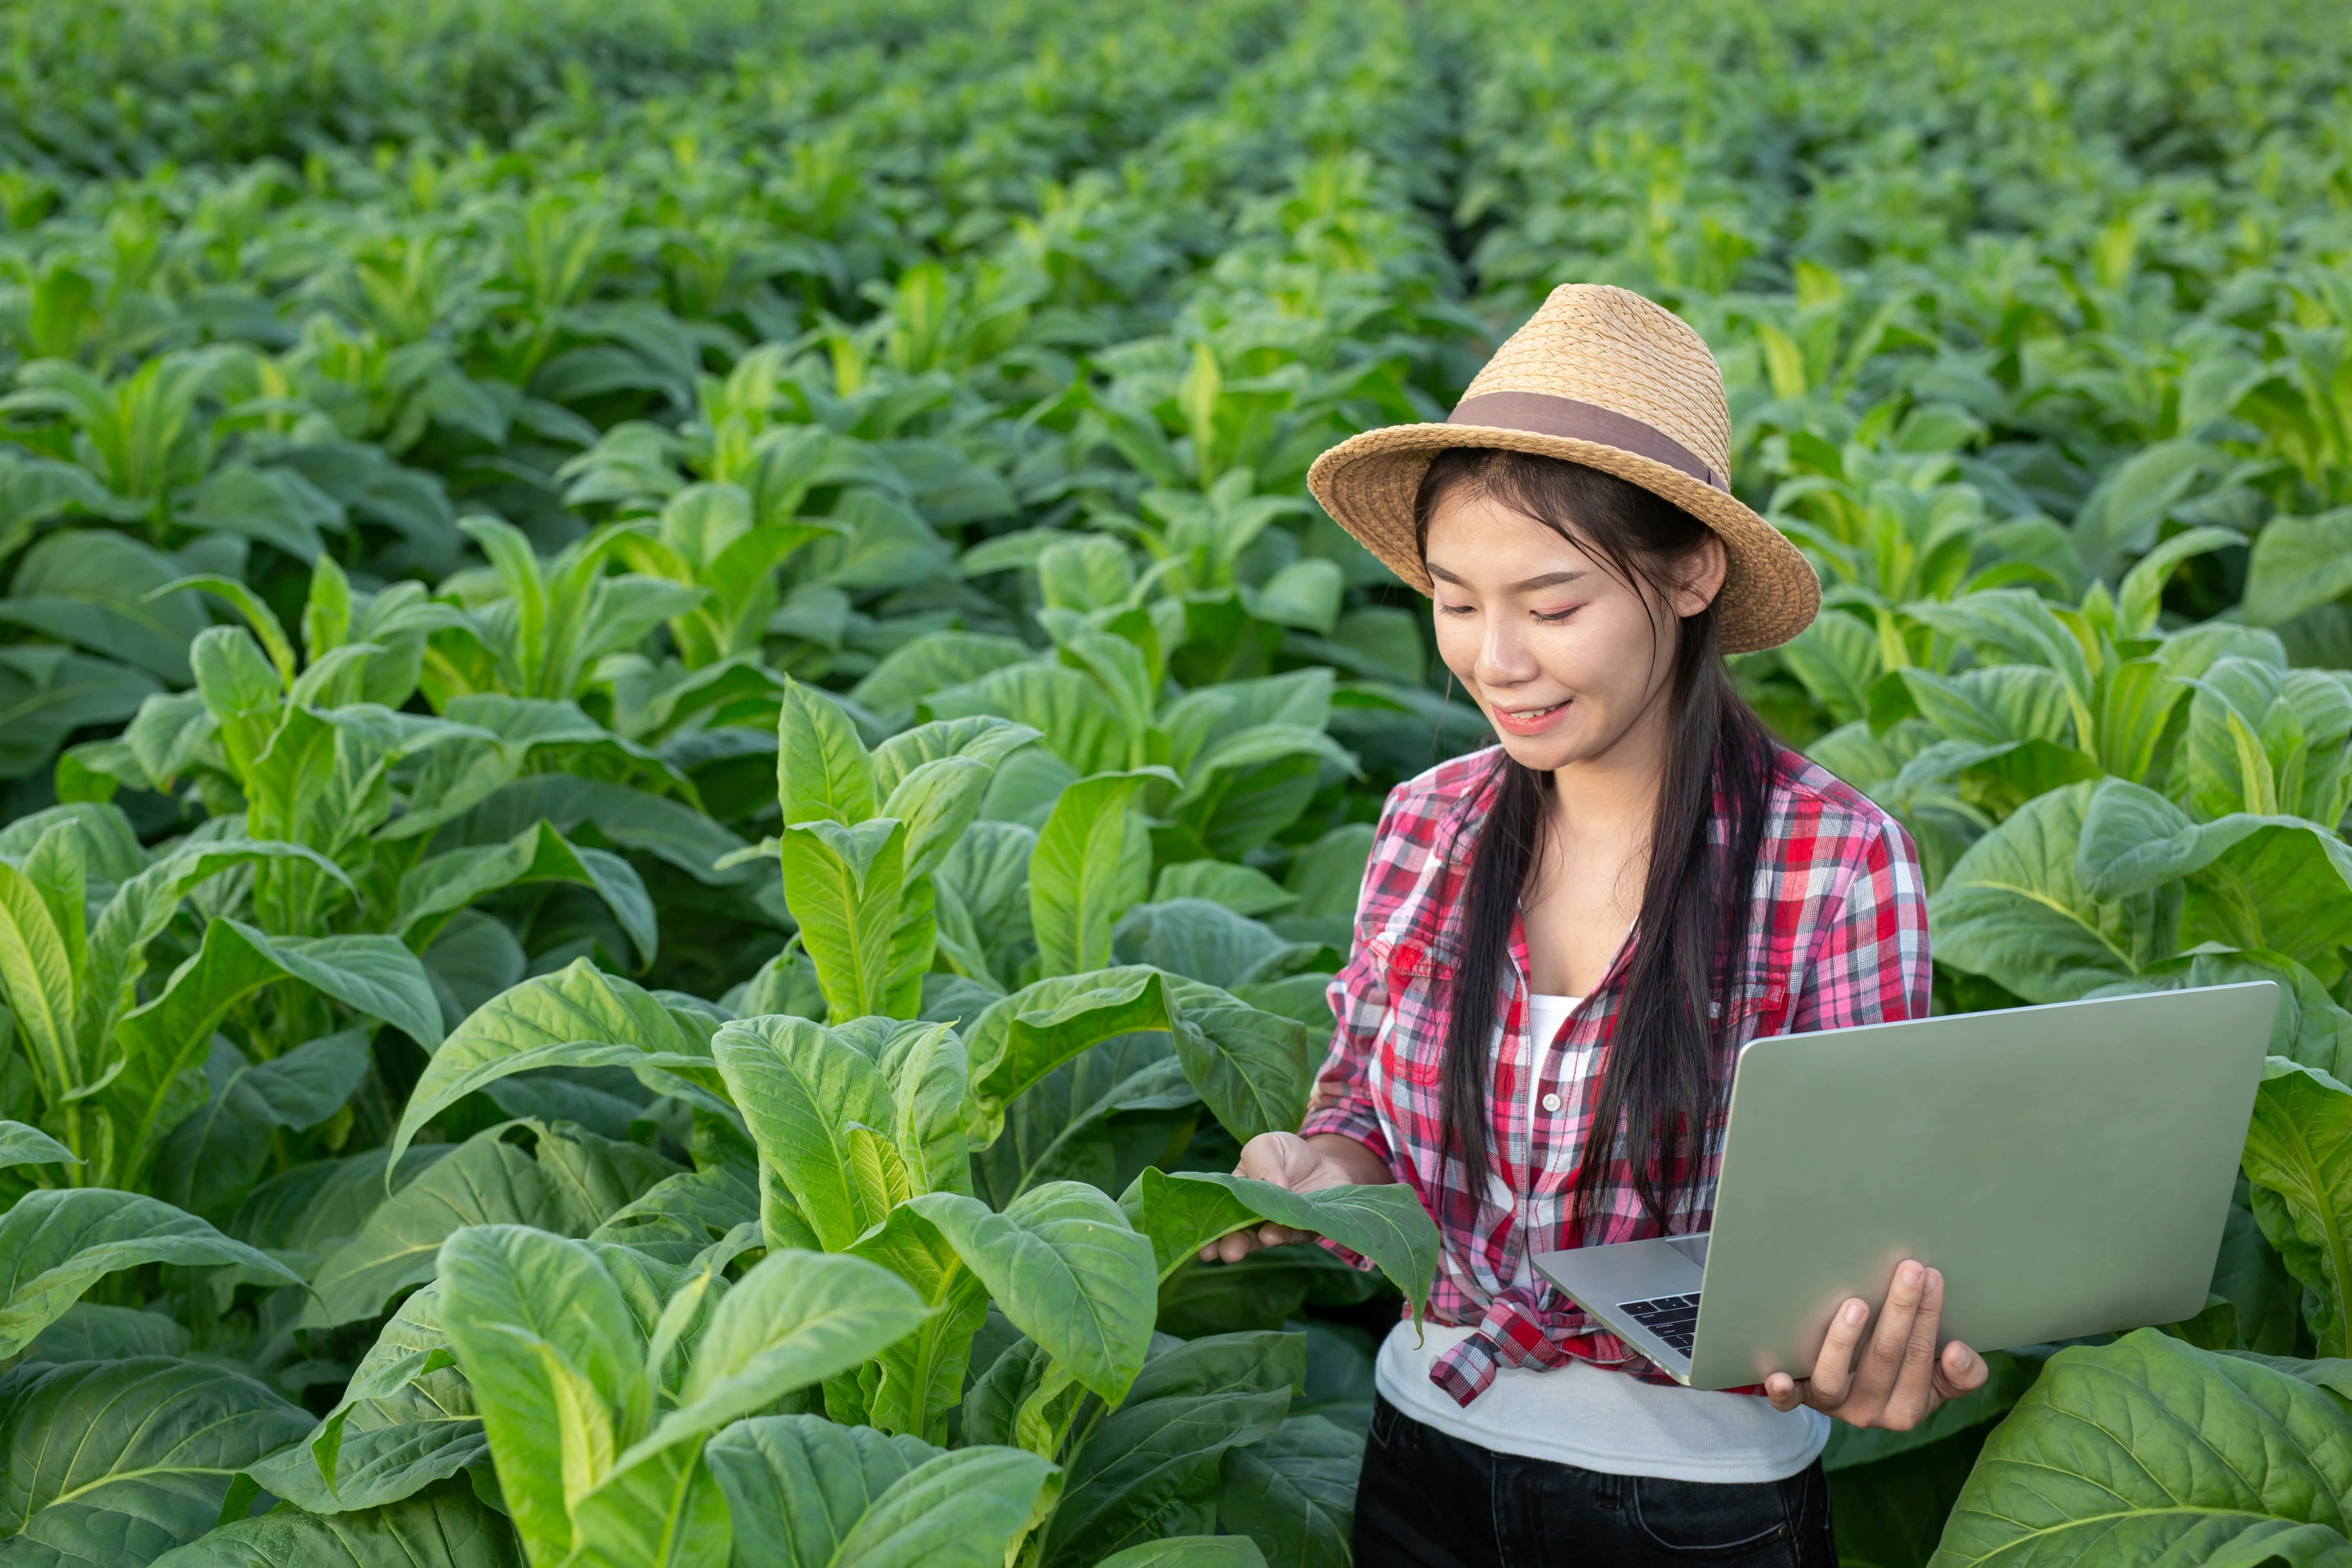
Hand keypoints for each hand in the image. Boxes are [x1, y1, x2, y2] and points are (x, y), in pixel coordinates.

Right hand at [1197, 1131, 1384, 1263]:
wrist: (1326, 1160)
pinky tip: (1272, 1234)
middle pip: (1239, 1233)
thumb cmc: (1288, 1154)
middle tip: (1223, 1252)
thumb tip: (1273, 1186)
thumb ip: (1262, 1162)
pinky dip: (1283, 1234)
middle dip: (1230, 1244)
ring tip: (1244, 1244)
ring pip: (1264, 1238)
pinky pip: (1294, 1234)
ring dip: (1254, 1243)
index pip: (1220, 1215)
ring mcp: (1279, 1225)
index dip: (1210, 1231)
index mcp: (1238, 1197)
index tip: (1203, 1245)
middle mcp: (1255, 1217)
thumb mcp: (1267, 1145)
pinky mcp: (1305, 1229)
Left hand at [1763, 1260, 1986, 1428]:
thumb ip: (1961, 1375)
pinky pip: (1790, 1401)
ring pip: (1834, 1378)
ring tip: (1856, 1305)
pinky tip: (1776, 1376)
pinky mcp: (1801, 1398)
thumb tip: (1958, 1352)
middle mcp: (1869, 1412)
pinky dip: (1783, 1392)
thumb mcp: (1940, 1381)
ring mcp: (1832, 1406)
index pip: (1920, 1357)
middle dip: (1900, 1311)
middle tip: (1909, 1269)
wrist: (1856, 1398)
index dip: (1928, 1317)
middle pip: (1884, 1359)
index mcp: (1908, 1408)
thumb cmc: (1903, 1374)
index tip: (1932, 1276)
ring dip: (1844, 1340)